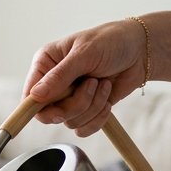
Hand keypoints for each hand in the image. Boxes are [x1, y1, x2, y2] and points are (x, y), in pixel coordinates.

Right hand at [23, 19, 148, 135]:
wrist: (141, 51)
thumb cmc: (112, 41)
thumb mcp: (85, 54)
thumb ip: (59, 76)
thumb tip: (35, 96)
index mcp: (46, 64)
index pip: (30, 96)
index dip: (38, 108)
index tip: (55, 110)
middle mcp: (54, 84)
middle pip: (49, 114)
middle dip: (74, 105)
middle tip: (90, 86)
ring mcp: (69, 98)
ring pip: (69, 122)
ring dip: (91, 106)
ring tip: (102, 84)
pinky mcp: (85, 110)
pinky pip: (83, 129)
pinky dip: (98, 118)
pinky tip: (107, 99)